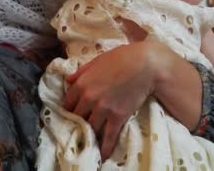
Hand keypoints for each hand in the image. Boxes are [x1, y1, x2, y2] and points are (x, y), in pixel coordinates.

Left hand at [63, 41, 160, 159]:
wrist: (145, 64)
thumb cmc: (122, 57)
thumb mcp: (97, 60)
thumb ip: (81, 72)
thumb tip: (68, 80)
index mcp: (82, 83)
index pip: (68, 102)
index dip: (69, 108)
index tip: (72, 113)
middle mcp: (89, 98)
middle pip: (77, 116)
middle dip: (77, 122)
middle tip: (79, 127)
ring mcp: (103, 109)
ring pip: (91, 127)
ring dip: (89, 134)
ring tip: (88, 141)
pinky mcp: (118, 116)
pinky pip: (109, 136)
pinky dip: (106, 147)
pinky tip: (103, 155)